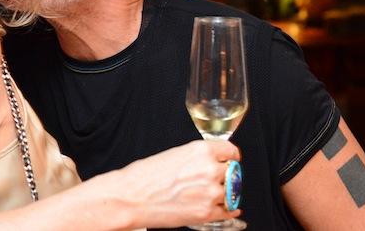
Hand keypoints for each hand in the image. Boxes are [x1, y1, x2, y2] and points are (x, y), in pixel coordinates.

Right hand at [110, 140, 241, 228]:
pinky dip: (227, 210)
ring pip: (232, 192)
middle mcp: (209, 170)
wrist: (132, 197)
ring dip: (225, 193)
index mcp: (201, 151)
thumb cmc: (145, 176)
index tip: (231, 160)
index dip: (230, 156)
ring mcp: (210, 193)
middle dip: (225, 175)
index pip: (231, 151)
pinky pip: (228, 211)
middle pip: (233, 171)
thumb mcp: (174, 154)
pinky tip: (223, 208)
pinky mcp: (207, 213)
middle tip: (215, 179)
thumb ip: (197, 157)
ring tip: (211, 194)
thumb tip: (212, 162)